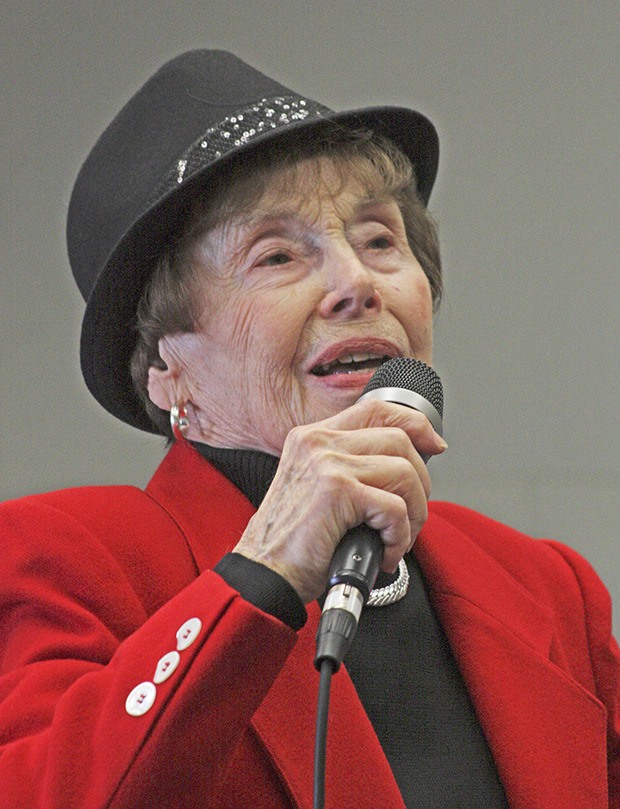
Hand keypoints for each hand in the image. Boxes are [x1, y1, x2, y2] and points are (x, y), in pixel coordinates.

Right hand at [233, 398, 446, 602]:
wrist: (263, 575)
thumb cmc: (290, 543)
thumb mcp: (317, 490)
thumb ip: (350, 469)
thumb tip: (404, 467)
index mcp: (312, 437)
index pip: (375, 409)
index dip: (414, 423)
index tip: (434, 444)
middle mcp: (318, 442)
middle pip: (399, 440)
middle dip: (420, 482)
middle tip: (411, 517)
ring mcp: (327, 463)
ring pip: (404, 472)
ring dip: (415, 513)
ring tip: (397, 539)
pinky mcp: (337, 491)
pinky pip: (396, 508)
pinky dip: (399, 538)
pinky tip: (384, 555)